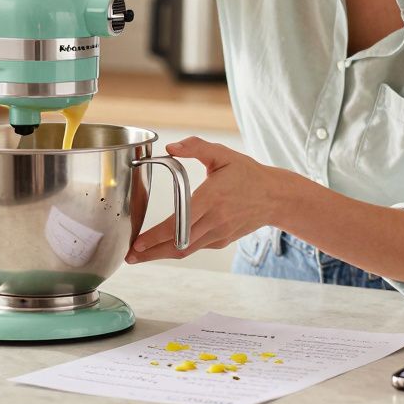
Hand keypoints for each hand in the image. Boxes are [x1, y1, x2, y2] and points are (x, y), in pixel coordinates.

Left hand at [125, 137, 287, 262]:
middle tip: (129, 256)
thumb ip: (196, 147)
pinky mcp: (222, 241)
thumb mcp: (223, 154)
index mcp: (211, 198)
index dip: (156, 236)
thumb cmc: (247, 174)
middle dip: (151, 253)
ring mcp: (219, 234)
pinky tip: (162, 248)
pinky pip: (195, 247)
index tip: (138, 242)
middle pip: (178, 244)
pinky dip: (177, 249)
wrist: (275, 197)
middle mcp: (214, 220)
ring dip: (160, 255)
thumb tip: (170, 148)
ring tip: (139, 257)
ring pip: (185, 250)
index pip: (179, 222)